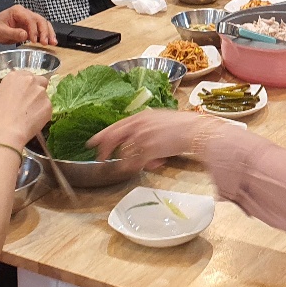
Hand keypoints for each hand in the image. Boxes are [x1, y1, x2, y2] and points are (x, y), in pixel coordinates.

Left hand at [0, 5, 57, 45]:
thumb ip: (13, 33)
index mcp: (18, 11)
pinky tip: (51, 42)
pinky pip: (42, 28)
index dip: (34, 30)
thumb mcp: (1, 31)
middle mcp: (26, 13)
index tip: (34, 40)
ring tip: (53, 43)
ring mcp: (30, 18)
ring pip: (44, 23)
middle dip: (44, 31)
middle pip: (40, 20)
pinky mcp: (32, 26)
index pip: (30, 19)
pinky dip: (47, 34)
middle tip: (46, 42)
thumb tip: (25, 35)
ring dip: (49, 33)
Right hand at [0, 71, 51, 147]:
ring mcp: (41, 92)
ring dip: (39, 102)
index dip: (26, 85)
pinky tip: (33, 121)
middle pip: (40, 81)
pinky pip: (47, 108)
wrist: (6, 130)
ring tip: (30, 115)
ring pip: (44, 95)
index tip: (24, 92)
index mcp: (15, 76)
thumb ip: (9, 89)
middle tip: (31, 102)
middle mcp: (30, 80)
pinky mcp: (48, 104)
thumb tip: (14, 93)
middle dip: (37, 89)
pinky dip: (42, 114)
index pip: (26, 75)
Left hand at [89, 109, 215, 169]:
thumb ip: (145, 126)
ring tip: (126, 167)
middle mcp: (138, 126)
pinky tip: (136, 169)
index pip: (115, 126)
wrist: (194, 131)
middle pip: (113, 138)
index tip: (92, 142)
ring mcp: (142, 138)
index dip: (101, 135)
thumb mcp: (159, 119)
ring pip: (124, 153)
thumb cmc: (182, 125)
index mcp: (140, 117)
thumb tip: (137, 138)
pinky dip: (133, 167)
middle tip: (99, 158)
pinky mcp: (148, 150)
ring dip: (124, 162)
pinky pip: (134, 163)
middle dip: (104, 150)